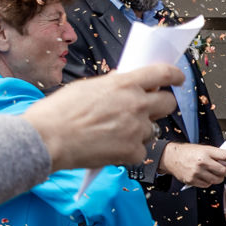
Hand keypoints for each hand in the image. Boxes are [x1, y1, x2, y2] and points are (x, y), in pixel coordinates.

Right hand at [23, 66, 180, 168]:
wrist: (47, 139)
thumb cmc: (58, 111)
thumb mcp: (86, 87)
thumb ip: (111, 86)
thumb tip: (122, 83)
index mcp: (125, 83)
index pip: (163, 73)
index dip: (174, 75)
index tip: (177, 79)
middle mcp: (137, 104)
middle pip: (168, 103)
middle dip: (161, 105)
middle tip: (148, 110)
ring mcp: (136, 129)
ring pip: (151, 129)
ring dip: (140, 131)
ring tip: (115, 134)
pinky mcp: (132, 151)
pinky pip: (140, 151)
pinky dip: (129, 151)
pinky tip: (111, 149)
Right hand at [160, 141, 225, 187]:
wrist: (170, 157)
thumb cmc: (188, 152)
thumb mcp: (203, 148)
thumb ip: (215, 154)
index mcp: (206, 151)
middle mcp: (202, 162)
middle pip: (224, 171)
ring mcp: (197, 172)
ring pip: (217, 180)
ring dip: (220, 178)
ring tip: (218, 175)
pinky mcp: (192, 180)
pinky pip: (207, 184)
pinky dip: (210, 182)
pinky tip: (207, 177)